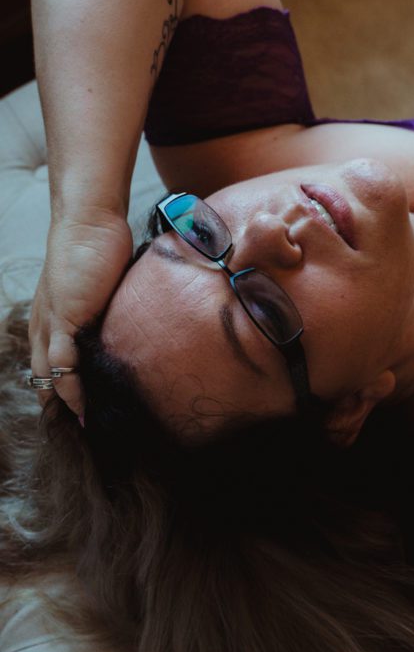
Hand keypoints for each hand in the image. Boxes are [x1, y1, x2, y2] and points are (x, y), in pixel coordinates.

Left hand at [29, 209, 132, 418]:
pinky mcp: (63, 320)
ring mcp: (52, 326)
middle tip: (86, 429)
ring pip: (49, 377)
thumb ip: (108, 309)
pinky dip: (71, 387)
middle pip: (44, 379)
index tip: (85, 413)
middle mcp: (46, 328)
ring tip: (87, 426)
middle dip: (61, 407)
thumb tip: (131, 326)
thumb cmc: (98, 248)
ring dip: (66, 404)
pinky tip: (84, 404)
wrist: (90, 222)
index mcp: (50, 322)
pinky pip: (62, 365)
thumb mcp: (101, 287)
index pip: (49, 368)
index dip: (63, 393)